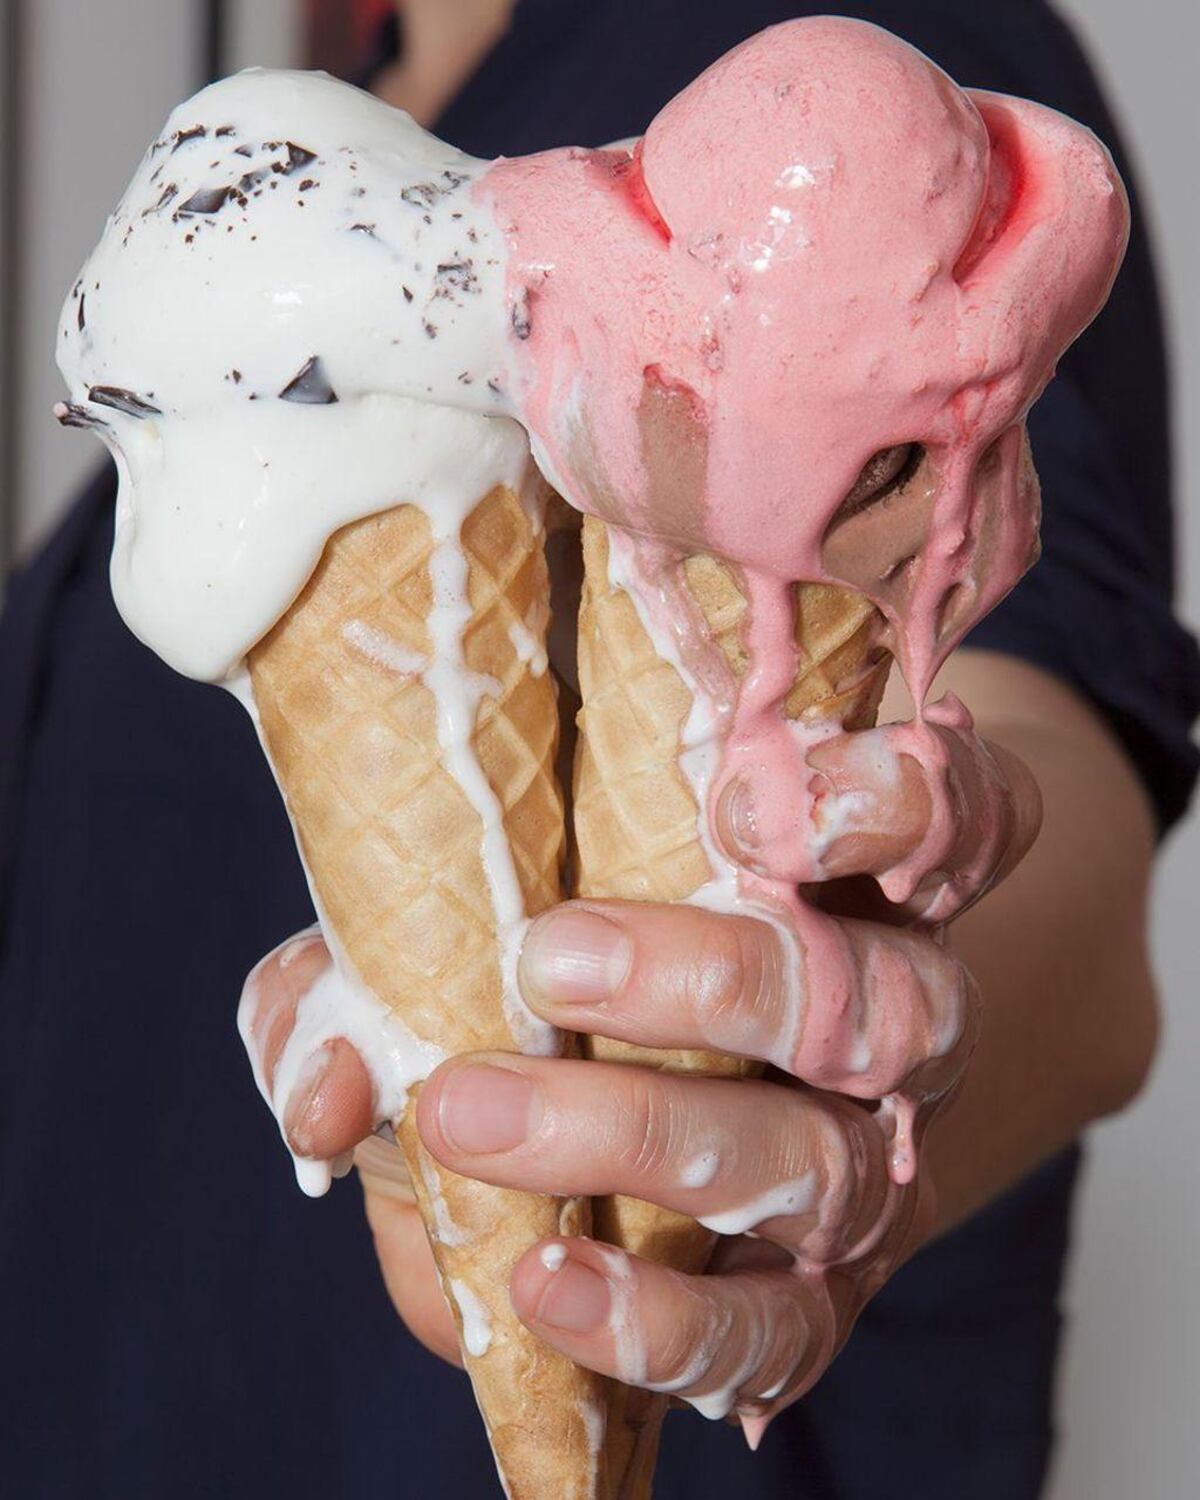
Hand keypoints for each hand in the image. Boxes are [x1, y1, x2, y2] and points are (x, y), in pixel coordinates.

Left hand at [238, 714, 1038, 1425]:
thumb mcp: (507, 905)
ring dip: (645, 1136)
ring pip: (822, 1158)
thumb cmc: (591, 962)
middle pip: (881, 998)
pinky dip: (668, 1320)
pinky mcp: (823, 1290)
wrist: (679, 1108)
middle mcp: (899, 1017)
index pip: (954, 817)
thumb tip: (333, 1084)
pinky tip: (550, 1286)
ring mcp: (870, 1163)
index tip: (742, 800)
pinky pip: (784, 1330)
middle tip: (546, 960)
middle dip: (715, 980)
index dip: (885, 803)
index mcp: (855, 884)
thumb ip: (401, 959)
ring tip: (477, 1115)